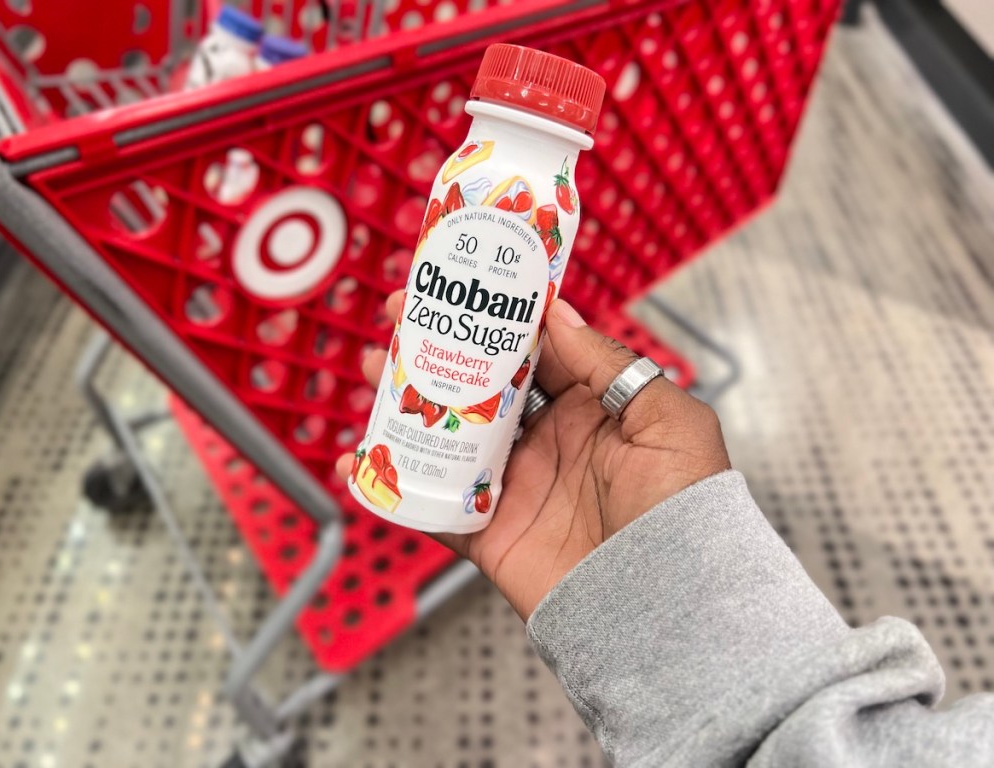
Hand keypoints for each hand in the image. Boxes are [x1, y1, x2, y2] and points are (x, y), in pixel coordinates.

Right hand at [337, 293, 730, 618]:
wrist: (669, 606)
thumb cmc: (685, 513)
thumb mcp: (667, 421)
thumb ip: (611, 365)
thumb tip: (558, 313)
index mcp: (589, 411)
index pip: (531, 353)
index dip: (492, 319)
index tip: (458, 286)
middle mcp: (547, 444)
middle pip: (478, 387)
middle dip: (437, 351)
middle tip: (396, 319)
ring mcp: (513, 488)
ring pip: (446, 436)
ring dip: (405, 403)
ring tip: (371, 372)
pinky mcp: (488, 534)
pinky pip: (430, 506)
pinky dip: (392, 486)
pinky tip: (358, 459)